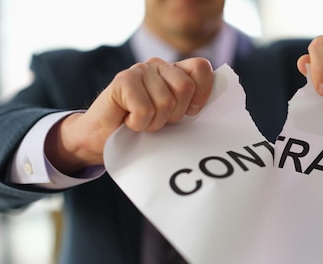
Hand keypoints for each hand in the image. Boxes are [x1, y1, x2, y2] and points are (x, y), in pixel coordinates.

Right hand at [45, 57, 213, 173]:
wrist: (102, 139)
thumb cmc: (143, 128)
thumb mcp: (174, 117)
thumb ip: (193, 106)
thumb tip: (220, 106)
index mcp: (175, 71)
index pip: (201, 68)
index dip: (202, 93)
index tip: (191, 112)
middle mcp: (159, 66)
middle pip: (185, 87)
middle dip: (175, 113)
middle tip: (159, 120)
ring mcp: (140, 70)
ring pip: (165, 102)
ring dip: (154, 122)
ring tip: (142, 122)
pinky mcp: (122, 81)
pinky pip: (144, 109)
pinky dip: (139, 124)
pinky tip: (129, 121)